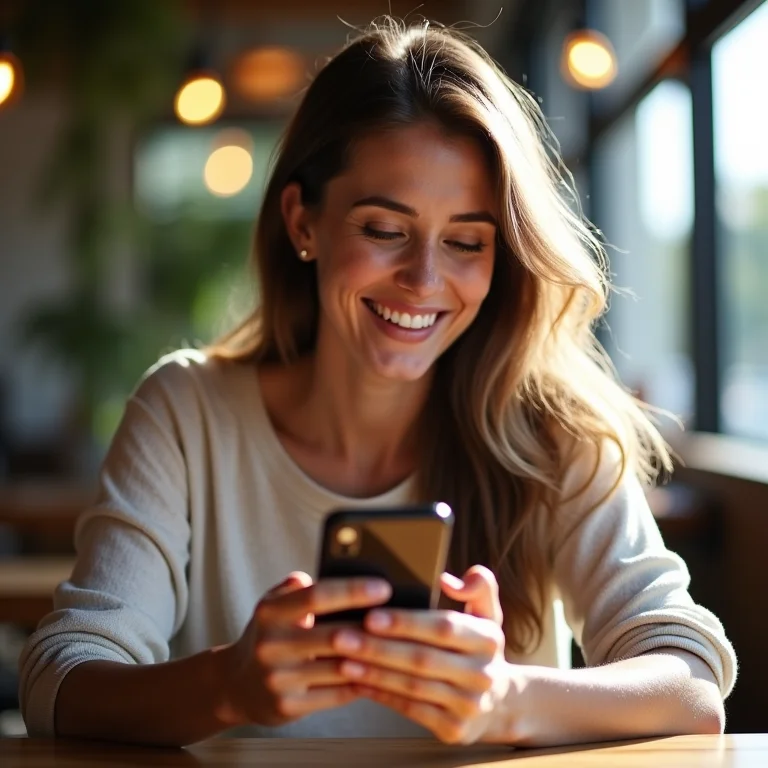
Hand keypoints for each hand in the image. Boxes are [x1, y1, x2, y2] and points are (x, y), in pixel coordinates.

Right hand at [223, 572, 391, 726]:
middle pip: (333, 634)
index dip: (352, 590)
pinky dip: (362, 683)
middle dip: (372, 628)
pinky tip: (380, 673)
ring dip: (372, 658)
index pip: (316, 595)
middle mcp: (270, 645)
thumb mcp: (275, 604)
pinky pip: (337, 695)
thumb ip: (299, 586)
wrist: (236, 685)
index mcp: (270, 612)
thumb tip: (336, 567)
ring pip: (340, 668)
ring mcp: (278, 679)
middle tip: (403, 620)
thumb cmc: (270, 635)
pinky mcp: (288, 707)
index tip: (383, 587)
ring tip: (400, 646)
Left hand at [333, 565, 511, 743]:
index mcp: (489, 639)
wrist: (500, 703)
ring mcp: (469, 705)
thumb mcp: (488, 613)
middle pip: (422, 658)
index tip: (371, 615)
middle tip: (343, 637)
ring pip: (412, 686)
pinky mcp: (453, 730)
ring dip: (374, 673)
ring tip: (344, 660)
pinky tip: (359, 682)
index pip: (443, 627)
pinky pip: (411, 710)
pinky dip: (382, 695)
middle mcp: (482, 674)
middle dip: (378, 648)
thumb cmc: (479, 648)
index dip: (405, 622)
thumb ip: (479, 586)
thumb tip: (448, 580)